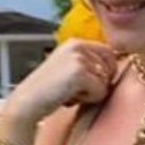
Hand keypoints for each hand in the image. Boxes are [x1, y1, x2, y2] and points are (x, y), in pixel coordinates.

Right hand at [2, 39, 117, 132]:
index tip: (94, 83)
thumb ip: (89, 64)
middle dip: (99, 83)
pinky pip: (100, 91)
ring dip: (91, 93)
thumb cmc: (49, 90)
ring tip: (69, 92)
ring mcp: (79, 58)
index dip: (107, 71)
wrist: (28, 101)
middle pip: (111, 67)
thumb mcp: (69, 69)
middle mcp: (78, 46)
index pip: (109, 52)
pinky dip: (88, 99)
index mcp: (75, 42)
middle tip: (76, 89)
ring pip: (106, 81)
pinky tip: (68, 97)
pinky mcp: (79, 72)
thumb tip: (116, 67)